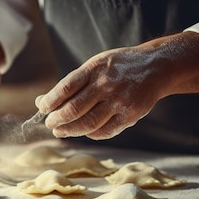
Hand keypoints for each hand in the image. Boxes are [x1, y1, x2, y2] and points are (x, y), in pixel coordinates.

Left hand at [37, 47, 160, 139]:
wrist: (156, 67)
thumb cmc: (118, 67)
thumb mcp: (96, 64)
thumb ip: (72, 83)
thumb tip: (43, 101)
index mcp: (95, 68)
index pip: (66, 88)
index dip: (50, 101)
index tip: (42, 108)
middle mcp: (107, 84)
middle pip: (74, 109)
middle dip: (57, 119)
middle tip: (50, 124)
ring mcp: (119, 101)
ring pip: (88, 124)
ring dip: (70, 130)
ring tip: (61, 131)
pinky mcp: (130, 115)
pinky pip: (105, 131)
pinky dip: (91, 134)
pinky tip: (84, 132)